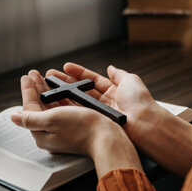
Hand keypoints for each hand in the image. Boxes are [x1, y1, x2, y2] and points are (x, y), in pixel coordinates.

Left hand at [11, 70, 142, 176]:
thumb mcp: (51, 120)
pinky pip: (63, 107)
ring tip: (45, 77)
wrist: (107, 138)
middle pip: (39, 106)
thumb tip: (13, 118)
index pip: (29, 109)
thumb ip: (31, 118)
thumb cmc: (82, 129)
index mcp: (42, 134)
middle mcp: (51, 132)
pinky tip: (60, 88)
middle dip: (36, 88)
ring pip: (51, 105)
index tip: (27, 76)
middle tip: (34, 73)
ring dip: (47, 89)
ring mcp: (64, 129)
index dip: (28, 90)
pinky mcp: (76, 125)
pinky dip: (60, 95)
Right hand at [46, 63, 191, 176]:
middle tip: (50, 77)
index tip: (65, 67)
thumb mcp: (131, 80)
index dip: (78, 73)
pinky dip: (67, 106)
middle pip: (81, 90)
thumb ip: (119, 74)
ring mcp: (99, 113)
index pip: (92, 80)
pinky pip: (78, 112)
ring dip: (62, 94)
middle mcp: (105, 102)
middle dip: (65, 83)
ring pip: (77, 101)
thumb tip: (111, 67)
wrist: (143, 123)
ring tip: (48, 87)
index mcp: (114, 91)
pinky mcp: (95, 122)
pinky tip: (56, 100)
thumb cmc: (140, 102)